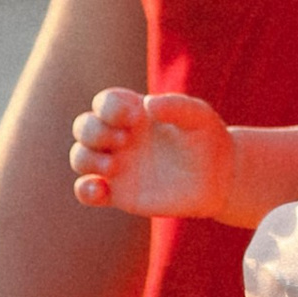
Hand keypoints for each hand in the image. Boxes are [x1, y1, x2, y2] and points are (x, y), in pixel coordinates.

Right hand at [69, 84, 232, 218]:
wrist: (218, 178)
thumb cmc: (207, 139)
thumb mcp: (198, 117)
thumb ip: (177, 106)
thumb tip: (148, 105)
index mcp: (134, 113)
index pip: (105, 102)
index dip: (110, 107)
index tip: (134, 118)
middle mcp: (119, 137)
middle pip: (84, 127)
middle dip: (94, 131)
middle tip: (125, 141)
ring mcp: (116, 165)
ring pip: (80, 157)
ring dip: (87, 159)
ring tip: (113, 167)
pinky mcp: (118, 194)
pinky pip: (87, 191)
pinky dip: (85, 190)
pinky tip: (101, 190)